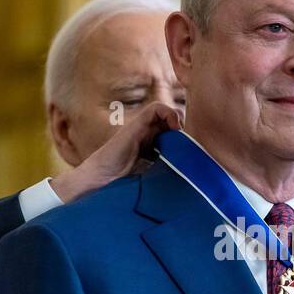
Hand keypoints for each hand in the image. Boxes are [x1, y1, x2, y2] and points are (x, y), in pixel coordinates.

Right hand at [52, 102, 182, 203]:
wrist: (100, 182)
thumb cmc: (123, 185)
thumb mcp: (153, 178)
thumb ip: (168, 173)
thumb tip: (191, 183)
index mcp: (151, 148)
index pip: (174, 134)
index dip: (186, 138)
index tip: (193, 149)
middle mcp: (147, 135)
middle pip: (172, 121)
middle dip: (184, 128)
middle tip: (191, 141)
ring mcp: (141, 129)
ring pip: (166, 112)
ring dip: (178, 119)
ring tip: (182, 134)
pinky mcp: (136, 125)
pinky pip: (156, 108)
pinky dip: (169, 113)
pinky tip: (174, 128)